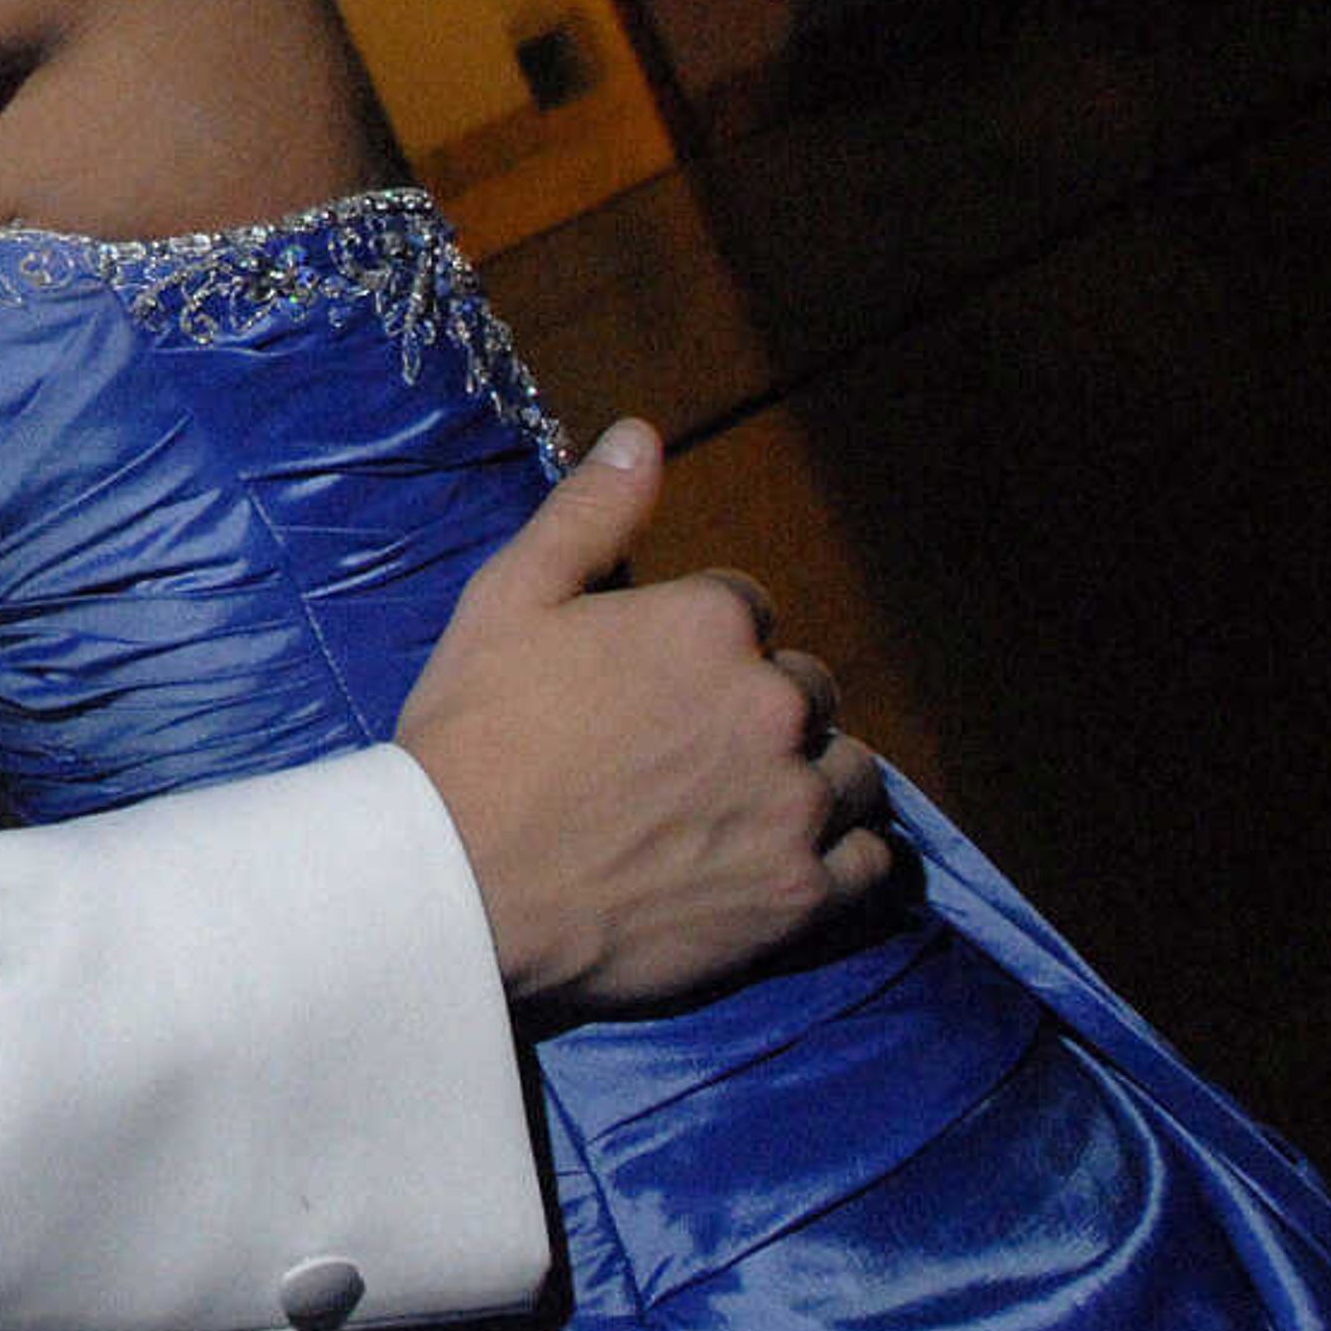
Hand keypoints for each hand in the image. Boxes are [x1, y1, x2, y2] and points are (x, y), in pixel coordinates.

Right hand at [396, 420, 890, 1016]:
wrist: (462, 886)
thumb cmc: (476, 734)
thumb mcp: (509, 598)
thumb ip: (590, 513)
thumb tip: (642, 434)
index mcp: (713, 625)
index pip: (747, 610)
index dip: (693, 642)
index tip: (643, 684)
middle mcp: (775, 706)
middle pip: (807, 688)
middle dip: (758, 707)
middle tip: (682, 750)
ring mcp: (796, 805)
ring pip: (850, 772)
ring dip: (810, 777)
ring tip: (740, 804)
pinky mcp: (800, 896)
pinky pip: (868, 863)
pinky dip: (839, 856)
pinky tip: (786, 856)